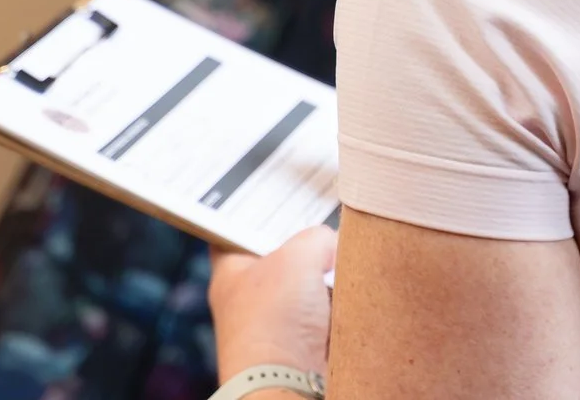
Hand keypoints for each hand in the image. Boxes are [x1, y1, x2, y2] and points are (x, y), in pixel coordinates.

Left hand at [211, 224, 339, 381]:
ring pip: (310, 289)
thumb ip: (317, 237)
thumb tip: (332, 244)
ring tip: (343, 267)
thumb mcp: (298, 256)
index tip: (283, 198)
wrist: (289, 386)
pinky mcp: (304, 348)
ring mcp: (278, 326)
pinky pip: (329, 317)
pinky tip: (348, 301)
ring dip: (328, 281)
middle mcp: (250, 299)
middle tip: (326, 231)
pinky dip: (341, 310)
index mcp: (230, 272)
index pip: (237, 231)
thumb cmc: (275, 321)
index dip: (259, 213)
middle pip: (282, 259)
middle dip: (308, 249)